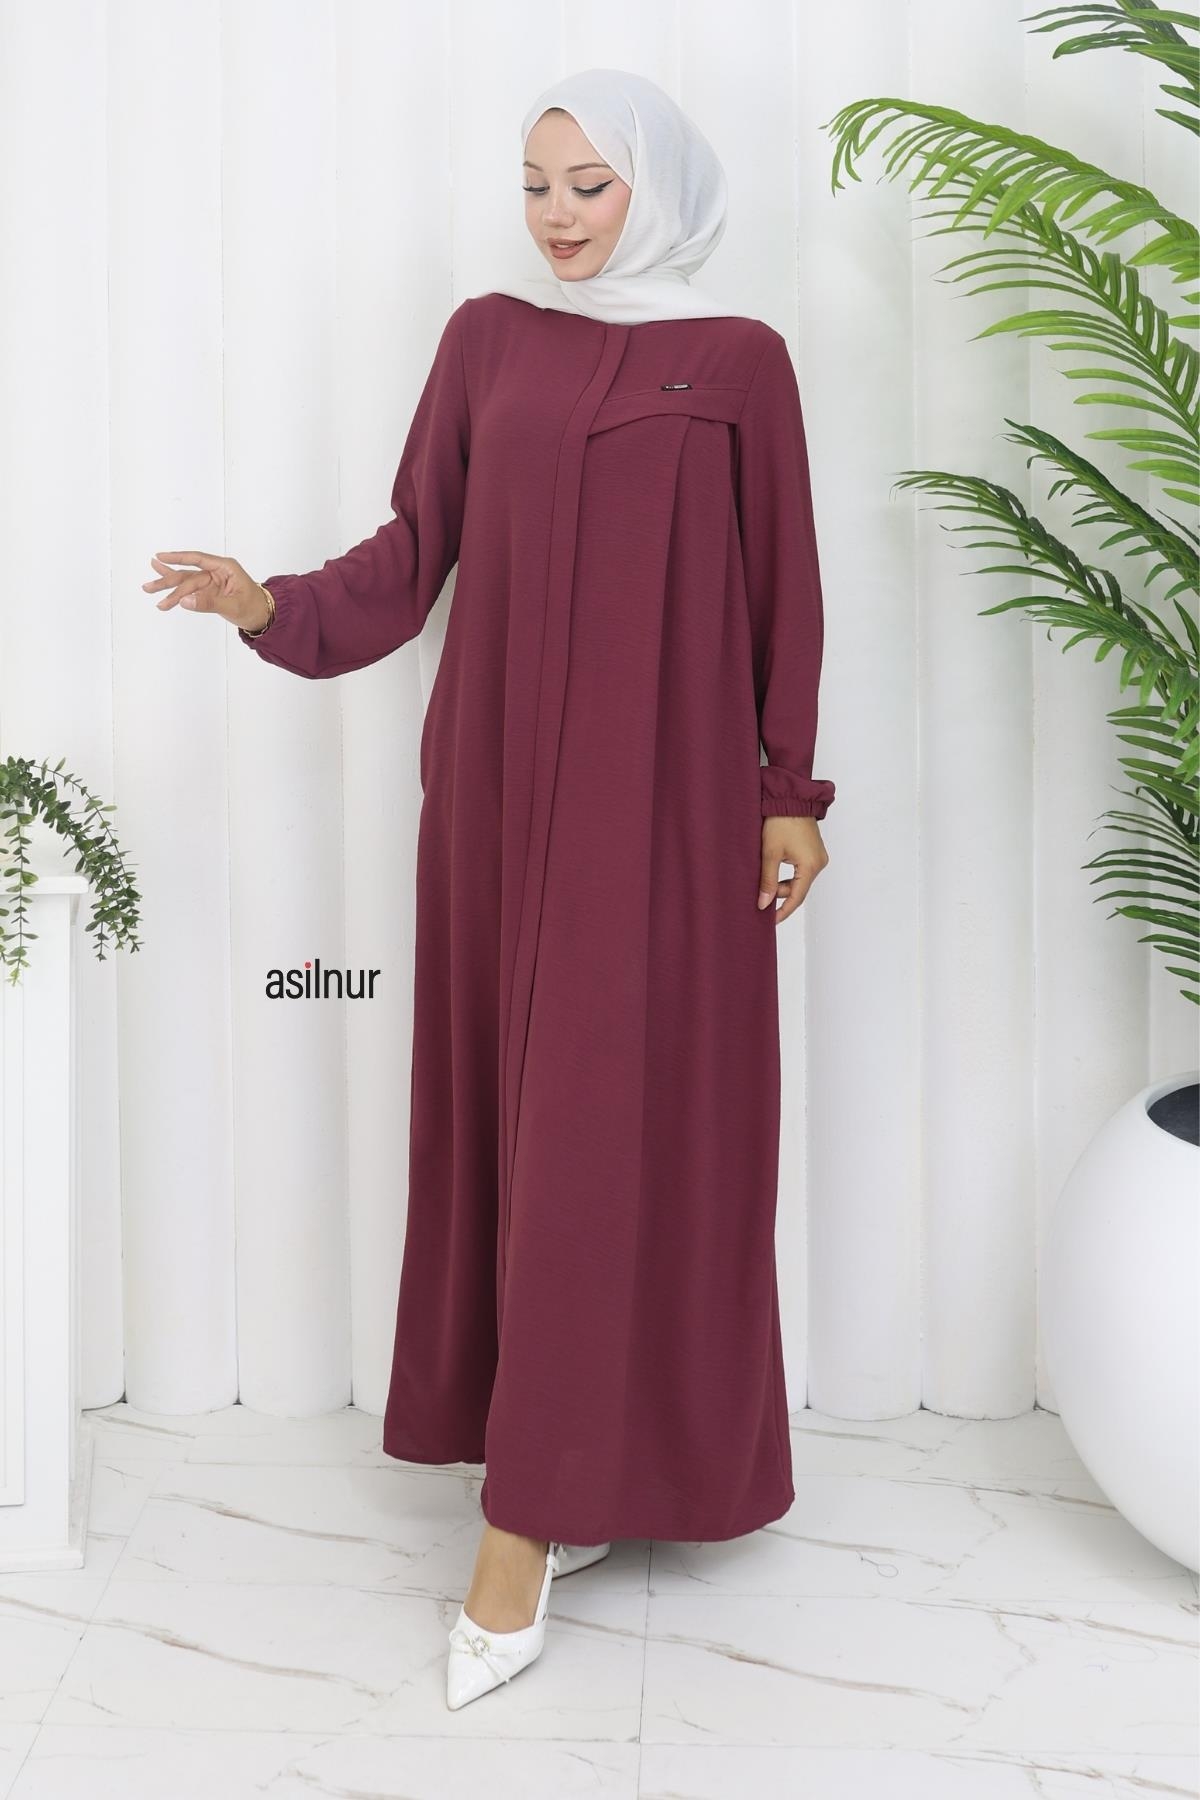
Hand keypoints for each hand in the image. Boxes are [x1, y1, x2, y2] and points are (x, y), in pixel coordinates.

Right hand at [142, 551, 269, 632]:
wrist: (265, 617)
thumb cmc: (255, 607)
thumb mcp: (233, 606)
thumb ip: (208, 603)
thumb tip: (184, 601)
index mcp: (226, 568)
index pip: (198, 559)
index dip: (178, 557)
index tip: (160, 556)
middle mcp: (217, 572)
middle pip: (188, 574)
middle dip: (167, 580)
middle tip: (148, 587)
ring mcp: (212, 582)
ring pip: (186, 583)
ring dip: (169, 589)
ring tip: (148, 589)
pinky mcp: (209, 592)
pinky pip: (191, 592)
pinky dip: (178, 595)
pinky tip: (165, 594)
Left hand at [758, 816, 828, 922]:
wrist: (790, 799)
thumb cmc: (780, 822)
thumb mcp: (770, 853)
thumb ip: (767, 881)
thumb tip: (764, 904)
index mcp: (810, 866)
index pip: (797, 897)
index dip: (783, 911)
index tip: (770, 921)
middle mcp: (819, 863)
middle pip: (798, 889)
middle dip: (780, 895)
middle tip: (760, 898)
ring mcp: (818, 856)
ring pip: (799, 880)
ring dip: (783, 884)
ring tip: (764, 882)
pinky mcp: (814, 850)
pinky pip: (802, 870)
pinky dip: (789, 874)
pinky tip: (773, 871)